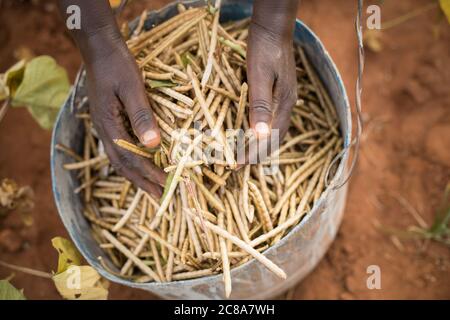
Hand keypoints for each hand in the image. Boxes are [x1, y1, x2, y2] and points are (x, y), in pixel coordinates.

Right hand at [84, 33, 164, 197]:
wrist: (98, 48)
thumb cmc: (116, 64)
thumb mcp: (131, 87)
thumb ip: (141, 115)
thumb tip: (153, 145)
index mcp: (108, 125)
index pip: (131, 157)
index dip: (149, 173)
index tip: (166, 184)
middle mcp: (105, 130)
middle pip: (123, 164)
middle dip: (142, 182)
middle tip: (160, 196)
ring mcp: (105, 126)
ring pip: (120, 158)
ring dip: (137, 174)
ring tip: (152, 187)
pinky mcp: (110, 120)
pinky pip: (121, 147)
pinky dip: (133, 160)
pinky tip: (143, 162)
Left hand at [243, 20, 296, 164]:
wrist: (273, 28)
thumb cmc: (264, 50)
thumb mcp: (259, 76)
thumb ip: (259, 105)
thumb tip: (258, 135)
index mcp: (284, 104)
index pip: (270, 138)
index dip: (254, 153)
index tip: (237, 165)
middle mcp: (287, 105)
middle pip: (275, 138)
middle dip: (257, 153)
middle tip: (238, 165)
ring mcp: (285, 99)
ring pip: (274, 130)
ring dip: (260, 145)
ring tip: (246, 155)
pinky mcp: (280, 93)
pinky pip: (272, 120)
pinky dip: (262, 132)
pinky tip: (253, 132)